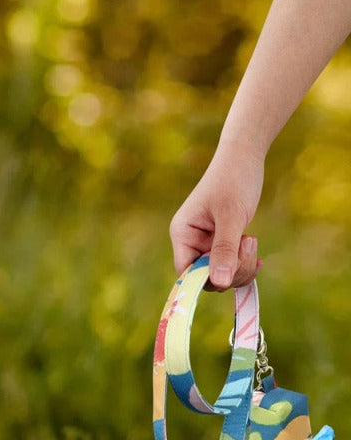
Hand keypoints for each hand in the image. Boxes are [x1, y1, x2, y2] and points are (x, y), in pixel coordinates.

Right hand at [169, 144, 264, 288]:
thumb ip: (225, 250)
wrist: (244, 156)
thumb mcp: (231, 216)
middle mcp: (190, 242)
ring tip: (252, 240)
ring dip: (242, 265)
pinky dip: (245, 264)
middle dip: (231, 269)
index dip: (207, 278)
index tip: (231, 269)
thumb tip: (220, 283)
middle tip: (248, 245)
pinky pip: (231, 266)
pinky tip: (257, 255)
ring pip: (221, 274)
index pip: (186, 273)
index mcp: (183, 234)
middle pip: (206, 277)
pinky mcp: (221, 243)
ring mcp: (206, 244)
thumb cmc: (234, 180)